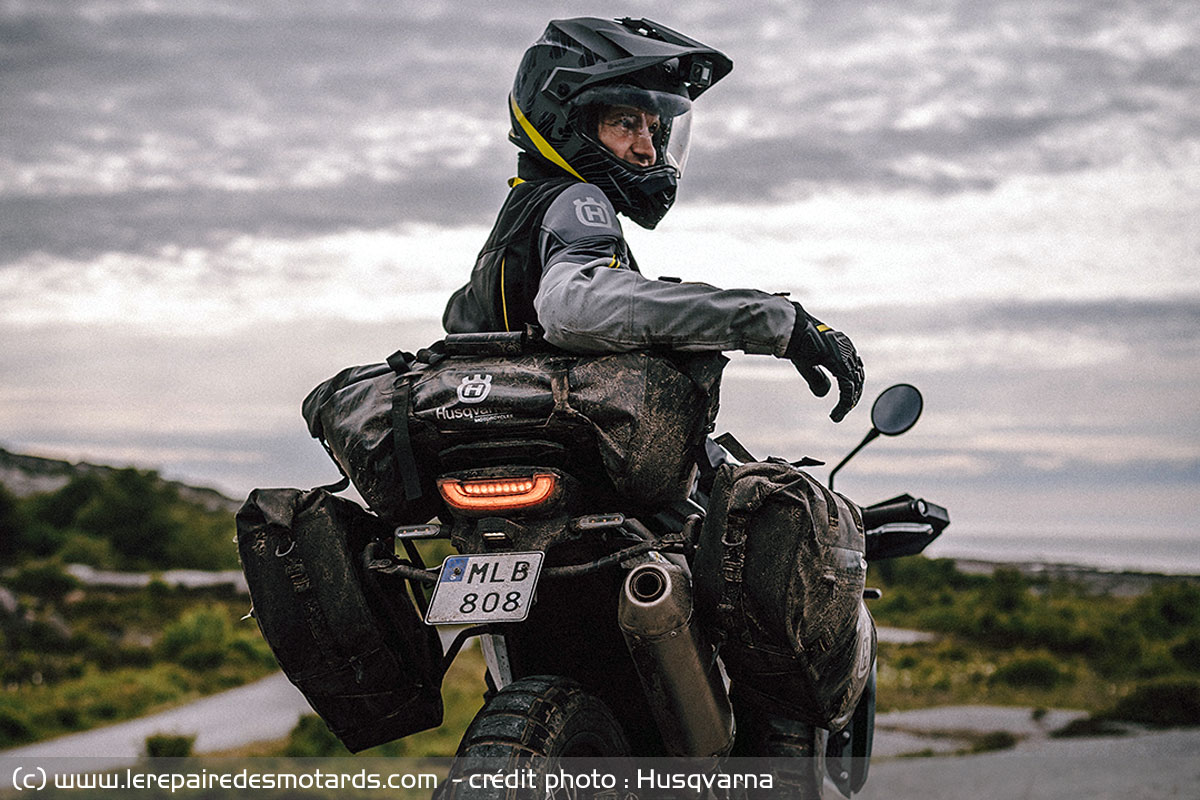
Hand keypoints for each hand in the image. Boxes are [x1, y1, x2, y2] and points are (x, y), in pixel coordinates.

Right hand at [785, 303, 863, 421]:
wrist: (791, 329)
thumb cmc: (797, 342)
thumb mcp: (808, 364)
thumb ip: (816, 378)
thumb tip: (825, 394)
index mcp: (842, 348)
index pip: (853, 371)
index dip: (851, 389)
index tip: (844, 403)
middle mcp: (848, 351)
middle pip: (858, 378)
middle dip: (852, 397)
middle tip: (842, 411)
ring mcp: (846, 356)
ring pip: (855, 385)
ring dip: (848, 403)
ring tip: (837, 416)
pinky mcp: (840, 363)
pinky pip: (848, 388)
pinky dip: (844, 403)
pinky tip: (836, 414)